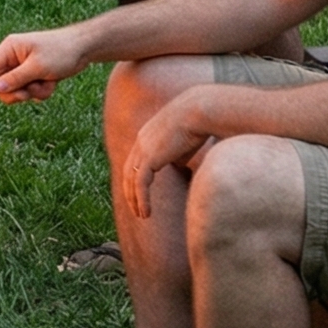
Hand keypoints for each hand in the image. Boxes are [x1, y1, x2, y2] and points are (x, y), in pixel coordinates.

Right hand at [0, 27, 91, 102]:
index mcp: (9, 49)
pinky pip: (29, 92)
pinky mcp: (33, 76)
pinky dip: (40, 91)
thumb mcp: (38, 66)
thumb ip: (16, 78)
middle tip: (28, 91)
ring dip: (31, 92)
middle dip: (16, 92)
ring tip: (45, 82)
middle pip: (1, 85)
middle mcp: (13, 59)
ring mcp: (23, 68)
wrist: (84, 49)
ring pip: (16, 91)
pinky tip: (52, 82)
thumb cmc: (61, 50)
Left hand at [121, 92, 216, 218]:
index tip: (139, 193)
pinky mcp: (150, 157)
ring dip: (134, 199)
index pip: (135, 161)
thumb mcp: (183, 143)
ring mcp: (143, 148)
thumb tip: (177, 166)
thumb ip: (176, 155)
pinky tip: (146, 213)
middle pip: (128, 171)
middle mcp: (141, 141)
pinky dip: (141, 200)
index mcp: (147, 136)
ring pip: (131, 179)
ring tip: (141, 215)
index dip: (135, 178)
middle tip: (136, 209)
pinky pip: (140, 183)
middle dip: (130, 192)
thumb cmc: (197, 125)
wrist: (198, 111)